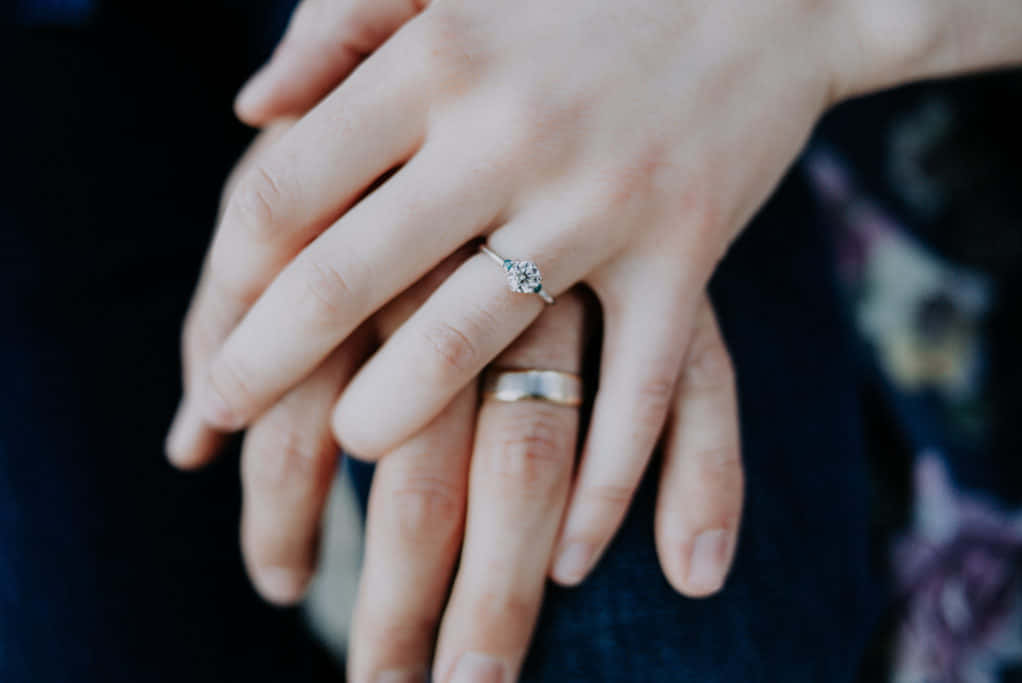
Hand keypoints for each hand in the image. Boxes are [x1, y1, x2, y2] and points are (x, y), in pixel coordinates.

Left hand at [171, 0, 831, 588]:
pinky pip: (640, 385)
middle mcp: (509, 133)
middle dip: (262, 364)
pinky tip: (560, 550)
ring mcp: (602, 200)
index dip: (227, 276)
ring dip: (390, 414)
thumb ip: (342, 21)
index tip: (207, 340)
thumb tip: (251, 111)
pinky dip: (605, 480)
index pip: (288, 188)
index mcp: (437, 58)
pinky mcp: (687, 249)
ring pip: (468, 338)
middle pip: (346, 276)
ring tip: (347, 447)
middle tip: (218, 419)